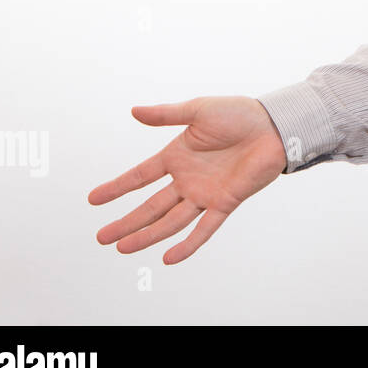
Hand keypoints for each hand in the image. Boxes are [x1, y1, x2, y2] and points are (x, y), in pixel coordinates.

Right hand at [88, 96, 287, 263]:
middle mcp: (187, 178)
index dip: (117, 187)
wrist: (274, 126)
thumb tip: (133, 111)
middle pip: (150, 206)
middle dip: (126, 222)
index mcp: (177, 155)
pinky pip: (204, 228)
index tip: (92, 200)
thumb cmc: (239, 113)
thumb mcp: (198, 110)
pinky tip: (168, 258)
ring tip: (122, 248)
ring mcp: (204, 193)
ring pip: (170, 221)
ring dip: (147, 235)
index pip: (140, 176)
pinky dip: (188, 244)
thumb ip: (166, 115)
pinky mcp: (225, 202)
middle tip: (102, 238)